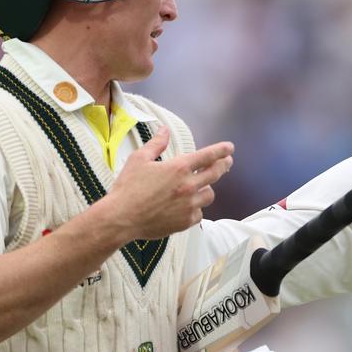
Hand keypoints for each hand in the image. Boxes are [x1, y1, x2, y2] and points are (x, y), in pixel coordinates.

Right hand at [102, 126, 233, 240]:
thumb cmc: (128, 187)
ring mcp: (189, 205)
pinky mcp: (185, 221)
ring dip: (207, 188)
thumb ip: (156, 144)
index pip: (208, 156)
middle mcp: (188, 186)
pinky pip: (199, 213)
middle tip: (227, 162)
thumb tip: (164, 130)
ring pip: (209, 195)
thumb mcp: (139, 159)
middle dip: (223, 165)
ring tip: (202, 186)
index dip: (221, 150)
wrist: (122, 218)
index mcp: (179, 168)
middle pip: (215, 174)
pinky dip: (196, 208)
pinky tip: (189, 206)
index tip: (230, 148)